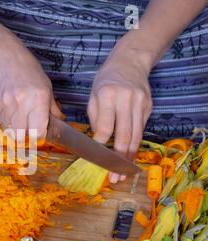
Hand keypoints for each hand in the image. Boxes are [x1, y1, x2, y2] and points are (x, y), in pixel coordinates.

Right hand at [0, 43, 60, 138]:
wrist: (5, 56)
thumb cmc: (28, 70)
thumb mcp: (46, 86)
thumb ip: (52, 108)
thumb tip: (57, 123)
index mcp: (39, 99)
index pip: (37, 132)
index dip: (38, 136)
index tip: (38, 132)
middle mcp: (22, 103)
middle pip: (20, 136)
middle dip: (24, 134)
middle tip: (27, 126)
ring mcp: (6, 103)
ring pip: (8, 129)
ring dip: (13, 126)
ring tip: (17, 111)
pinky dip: (4, 118)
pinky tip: (8, 106)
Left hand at [88, 46, 152, 182]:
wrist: (130, 61)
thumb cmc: (105, 80)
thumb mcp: (93, 95)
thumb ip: (96, 117)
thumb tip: (98, 141)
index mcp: (107, 95)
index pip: (105, 127)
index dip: (100, 145)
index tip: (96, 158)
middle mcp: (126, 100)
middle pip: (124, 135)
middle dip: (118, 159)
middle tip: (114, 176)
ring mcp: (140, 103)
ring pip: (136, 135)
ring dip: (129, 157)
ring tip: (124, 173)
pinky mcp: (149, 106)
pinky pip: (141, 129)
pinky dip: (135, 145)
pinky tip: (130, 156)